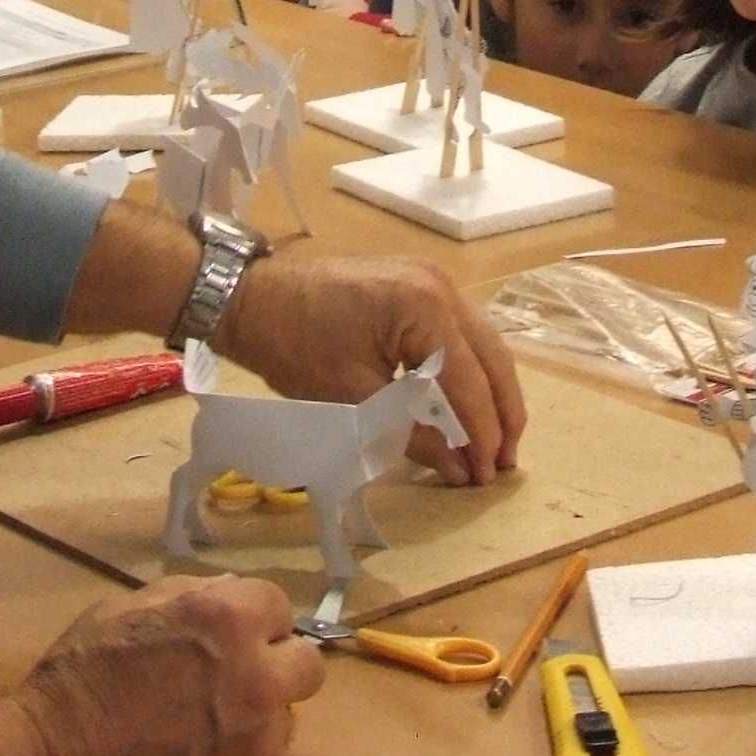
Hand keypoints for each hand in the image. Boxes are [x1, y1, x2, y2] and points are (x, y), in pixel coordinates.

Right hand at [0, 576, 321, 755]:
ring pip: (284, 723)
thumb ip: (188, 597)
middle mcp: (261, 678)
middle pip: (306, 665)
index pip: (279, 607)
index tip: (230, 641)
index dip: (252, 623)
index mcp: (230, 620)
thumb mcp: (124, 610)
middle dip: (276, 669)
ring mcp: (263, 744)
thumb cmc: (77, 683)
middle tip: (234, 686)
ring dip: (255, 724)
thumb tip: (229, 592)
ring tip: (201, 738)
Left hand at [213, 248, 527, 484]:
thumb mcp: (353, 399)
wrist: (250, 298)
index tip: (486, 477)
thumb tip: (460, 469)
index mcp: (425, 307)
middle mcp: (440, 285)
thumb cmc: (294, 347)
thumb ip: (413, 434)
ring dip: (490, 391)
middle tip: (505, 462)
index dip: (481, 433)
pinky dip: (466, 369)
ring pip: (481, 342)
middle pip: (492, 356)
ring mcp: (431, 278)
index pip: (470, 380)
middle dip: (503, 412)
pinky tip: (464, 403)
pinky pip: (457, 332)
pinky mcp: (417, 284)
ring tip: (493, 440)